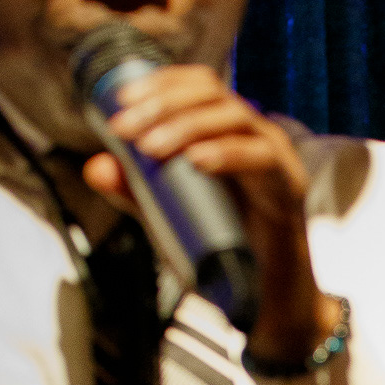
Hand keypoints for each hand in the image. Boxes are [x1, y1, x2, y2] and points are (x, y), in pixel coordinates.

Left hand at [83, 65, 342, 366]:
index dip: (159, 83)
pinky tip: (196, 161)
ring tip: (151, 149)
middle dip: (162, 103)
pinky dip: (227, 153)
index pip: (197, 85)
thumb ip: (135, 190)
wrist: (260, 300)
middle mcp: (252, 135)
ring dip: (186, 125)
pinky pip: (261, 156)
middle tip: (125, 129)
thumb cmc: (219, 252)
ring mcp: (273, 157)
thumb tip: (95, 166)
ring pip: (234, 115)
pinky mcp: (288, 186)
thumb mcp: (166, 216)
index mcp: (225, 133)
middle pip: (211, 92)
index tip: (120, 101)